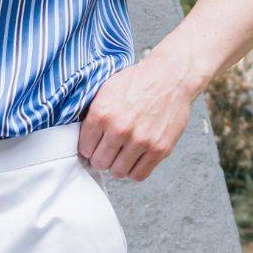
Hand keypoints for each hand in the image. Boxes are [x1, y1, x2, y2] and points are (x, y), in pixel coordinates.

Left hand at [77, 59, 194, 180]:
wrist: (170, 77)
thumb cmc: (137, 82)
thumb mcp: (106, 90)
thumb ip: (93, 115)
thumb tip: (83, 138)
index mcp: (102, 113)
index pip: (84, 148)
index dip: (88, 147)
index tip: (94, 144)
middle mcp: (120, 129)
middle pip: (99, 162)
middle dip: (101, 157)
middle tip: (107, 150)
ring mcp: (141, 141)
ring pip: (118, 172)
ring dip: (118, 165)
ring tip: (121, 153)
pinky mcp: (160, 149)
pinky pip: (139, 175)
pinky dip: (134, 170)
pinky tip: (134, 158)